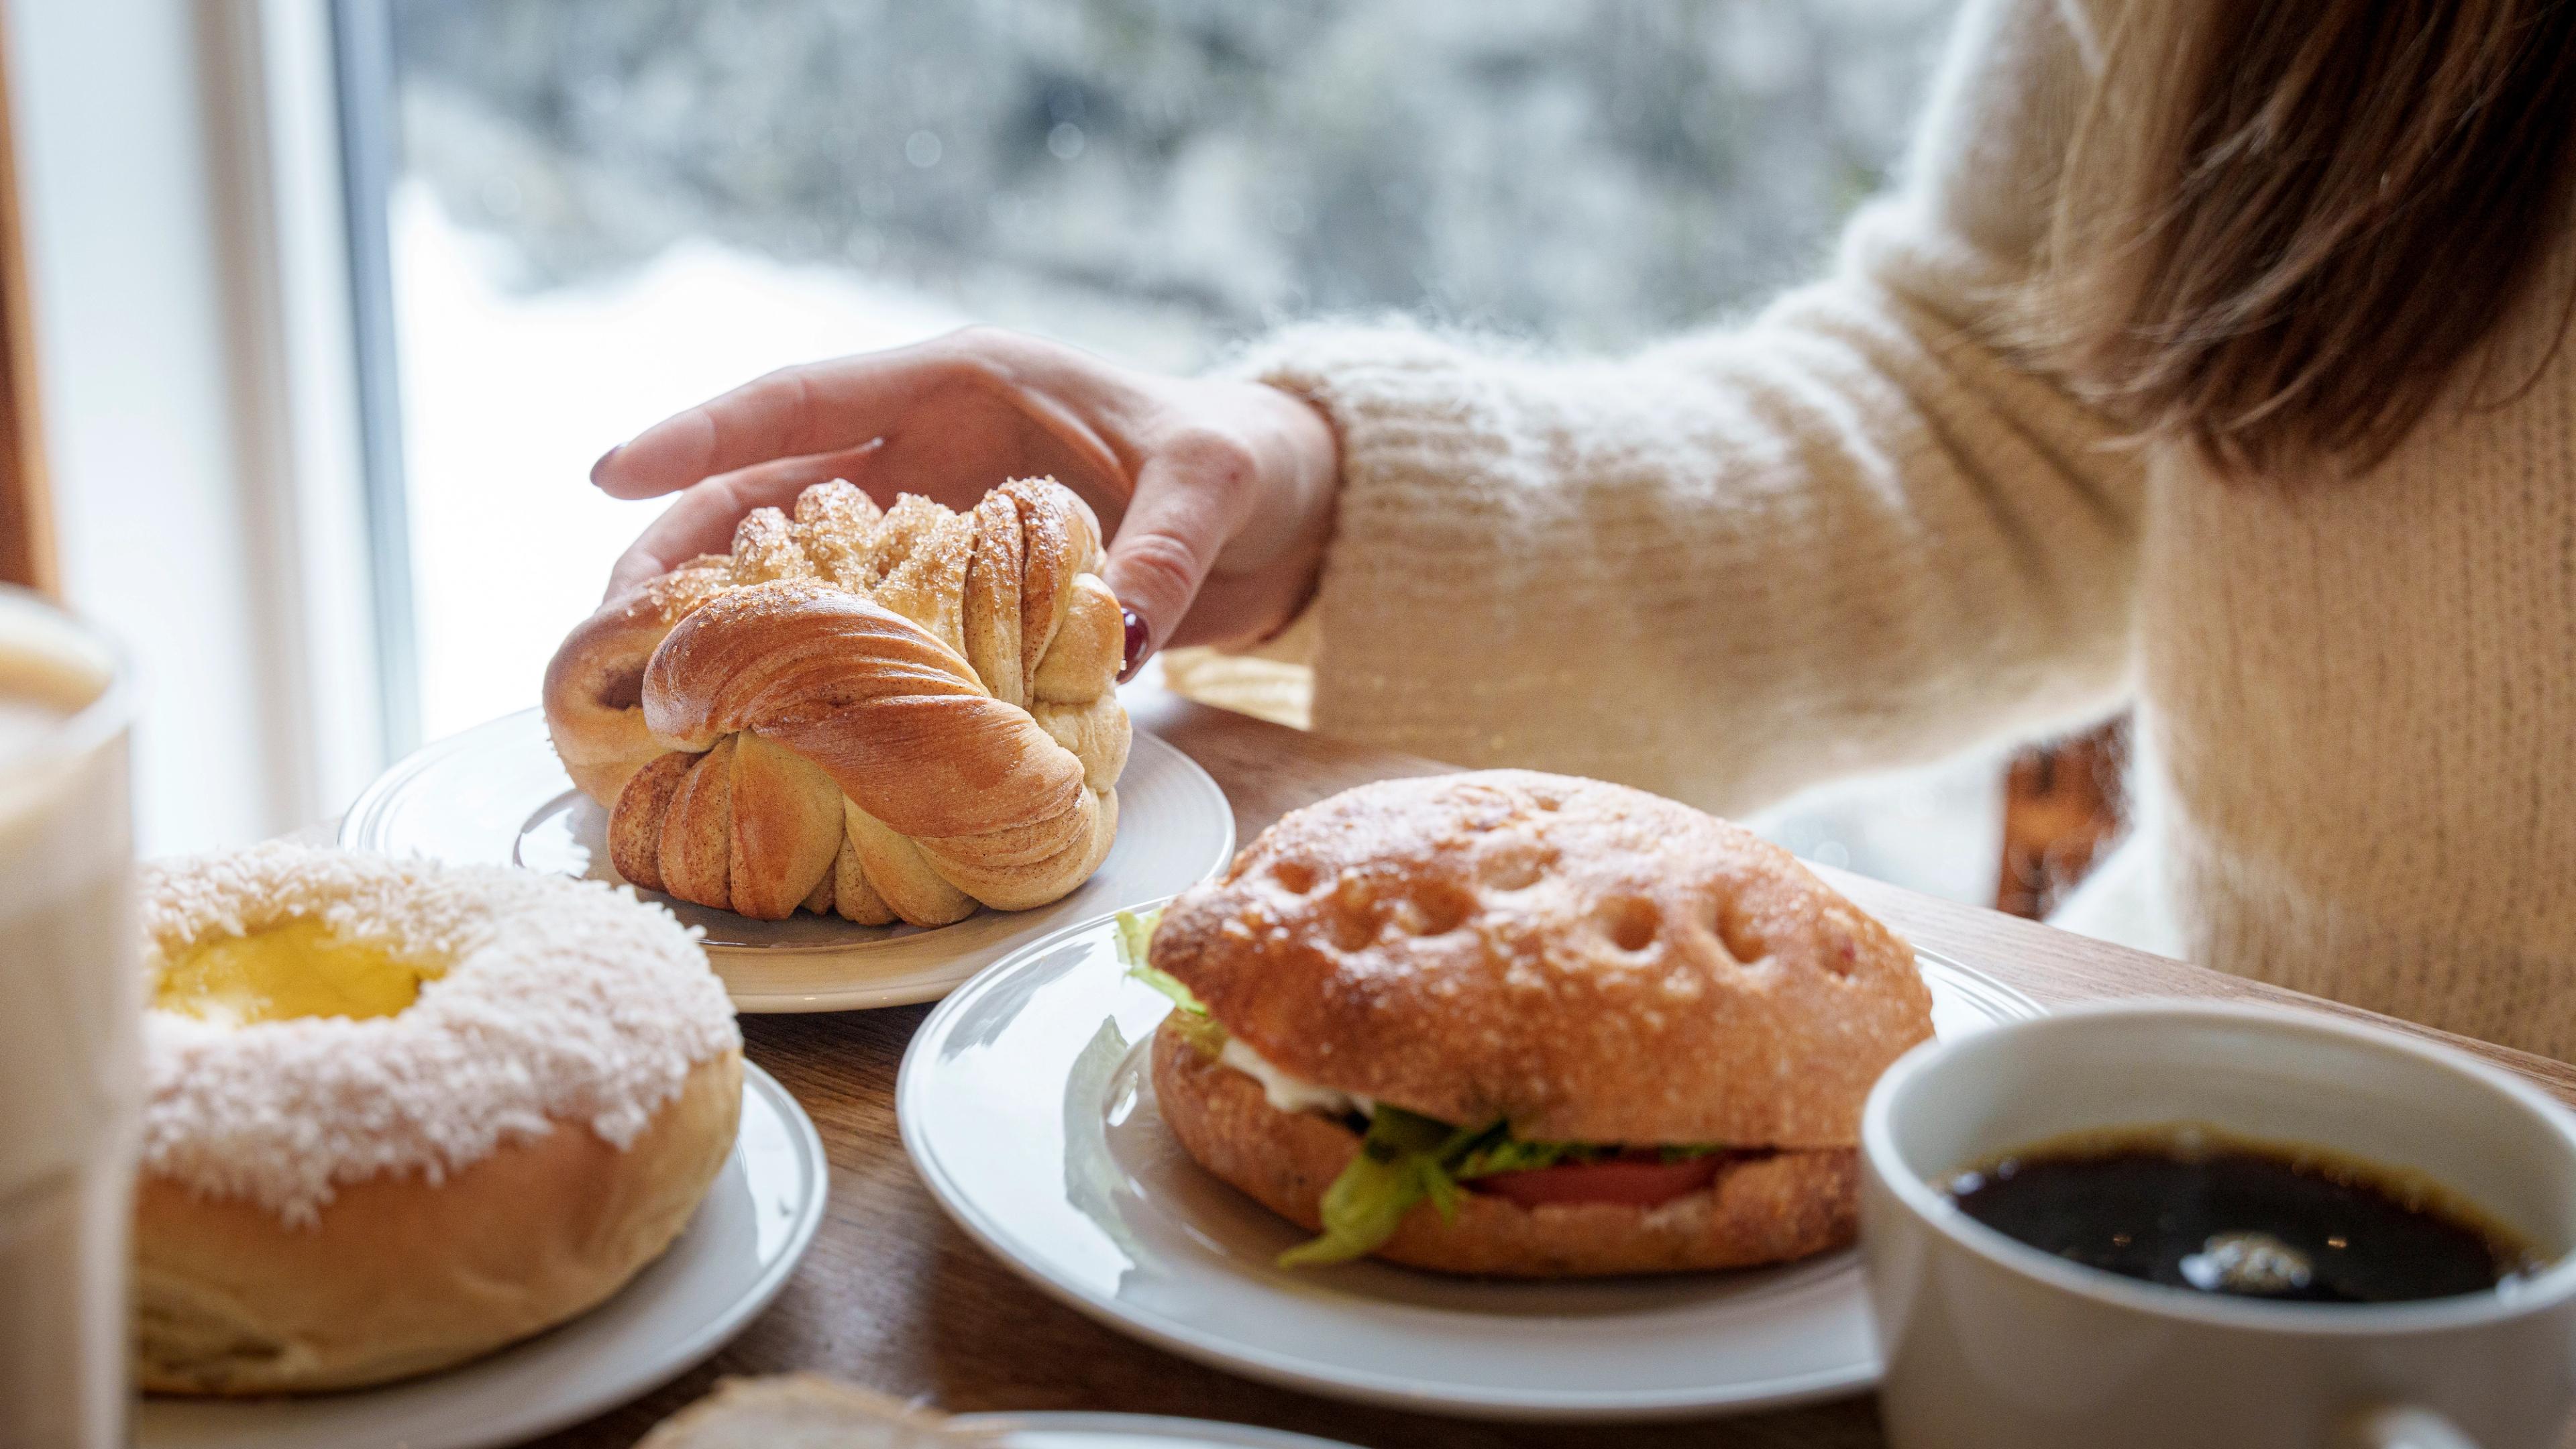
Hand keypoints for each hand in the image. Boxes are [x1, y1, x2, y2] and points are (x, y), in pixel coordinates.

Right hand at [590, 326, 1339, 676]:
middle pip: (768, 490)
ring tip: (646, 684)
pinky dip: (807, 659)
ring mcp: (930, 522)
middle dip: (679, 548)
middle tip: (607, 628)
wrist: (1283, 507)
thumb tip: (1119, 638)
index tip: (609, 471)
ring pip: (794, 561)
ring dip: (723, 613)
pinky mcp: (952, 591)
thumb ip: (1164, 549)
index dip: (703, 435)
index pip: (805, 401)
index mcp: (961, 385)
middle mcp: (926, 450)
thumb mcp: (1214, 486)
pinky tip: (755, 717)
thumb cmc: (1243, 460)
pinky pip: (860, 622)